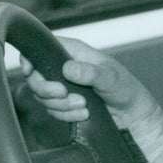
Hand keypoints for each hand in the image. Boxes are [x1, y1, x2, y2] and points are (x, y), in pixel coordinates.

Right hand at [22, 36, 162, 159]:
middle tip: (64, 94)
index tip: (31, 71)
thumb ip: (90, 73)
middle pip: (35, 76)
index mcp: (73, 52)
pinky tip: (84, 115)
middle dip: (47, 89)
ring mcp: (64, 87)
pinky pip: (53, 111)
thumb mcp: (110, 78)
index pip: (41, 47)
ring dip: (61, 105)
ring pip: (43, 97)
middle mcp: (64, 67)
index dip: (30, 58)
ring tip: (84, 106)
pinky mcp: (66, 105)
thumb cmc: (126, 89)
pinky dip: (66, 115)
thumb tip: (68, 69)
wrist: (133, 115)